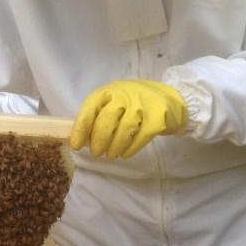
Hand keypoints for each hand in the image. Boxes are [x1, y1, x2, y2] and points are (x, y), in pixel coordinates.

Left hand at [70, 79, 187, 158]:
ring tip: (111, 155)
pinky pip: (140, 138)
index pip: (91, 107)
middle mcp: (126, 95)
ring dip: (114, 147)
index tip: (76, 145)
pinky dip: (130, 149)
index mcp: (110, 91)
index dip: (81, 128)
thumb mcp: (115, 101)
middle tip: (96, 153)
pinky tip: (125, 153)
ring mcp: (143, 106)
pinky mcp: (157, 119)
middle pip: (106, 121)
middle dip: (98, 140)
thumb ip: (100, 114)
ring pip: (123, 130)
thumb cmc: (135, 103)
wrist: (170, 99)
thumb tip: (82, 137)